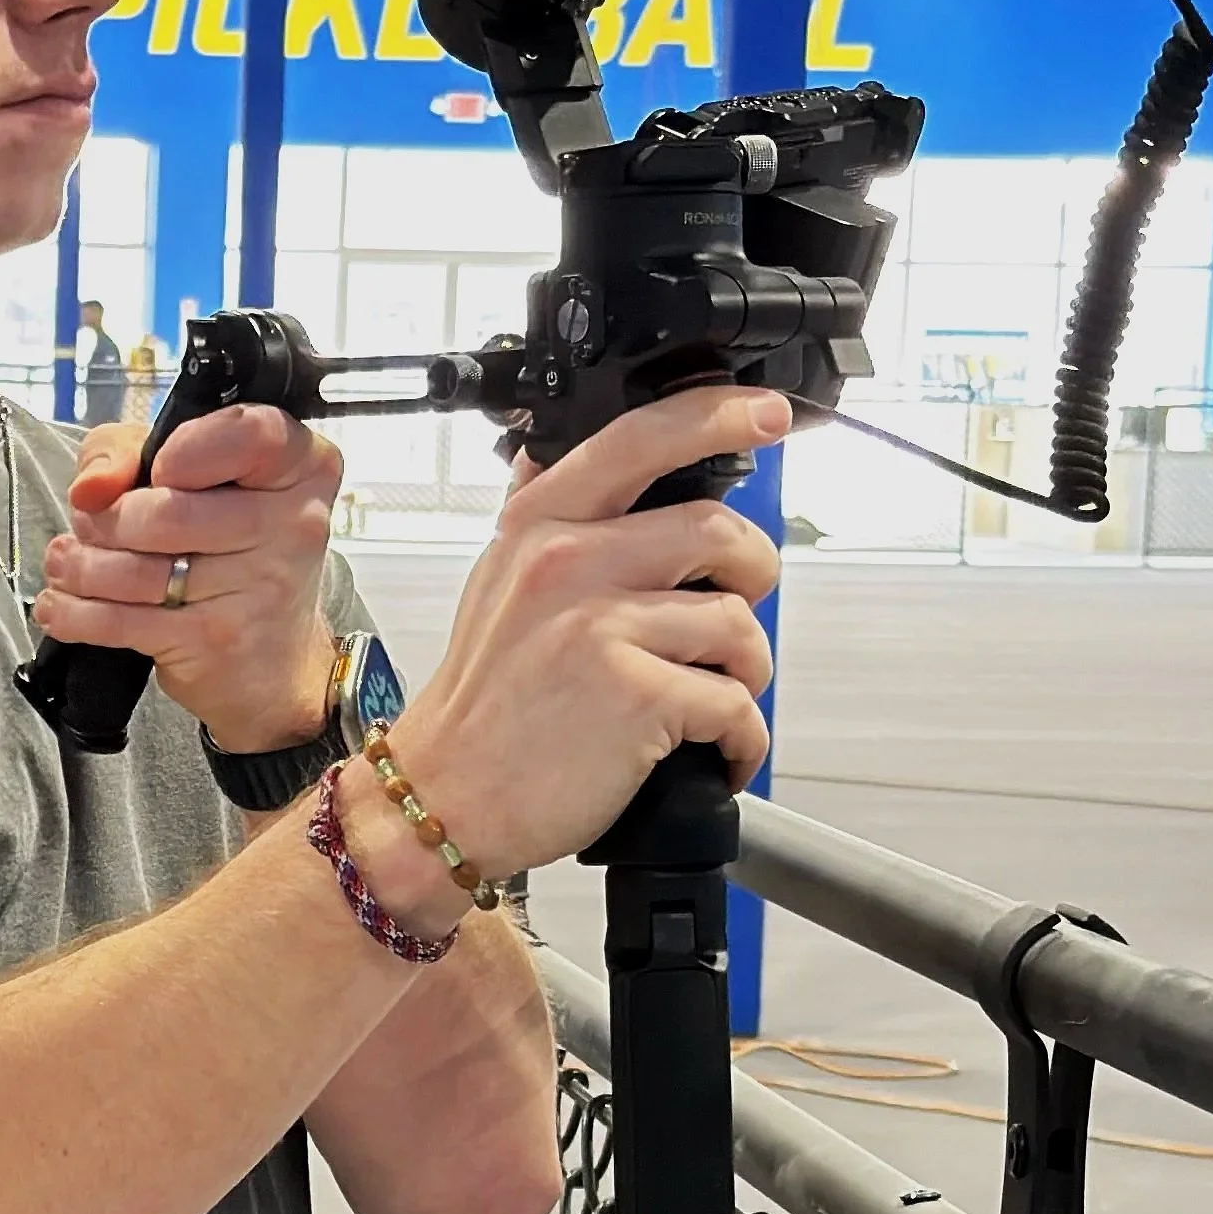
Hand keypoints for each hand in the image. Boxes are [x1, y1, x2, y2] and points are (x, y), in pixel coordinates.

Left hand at [31, 408, 342, 751]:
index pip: (251, 433)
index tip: (160, 469)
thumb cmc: (226, 548)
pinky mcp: (217, 641)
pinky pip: (118, 621)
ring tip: (72, 564)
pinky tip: (62, 603)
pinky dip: (73, 611)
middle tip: (92, 527)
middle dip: (105, 520)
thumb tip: (90, 489)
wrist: (272, 664)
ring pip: (133, 569)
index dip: (187, 448)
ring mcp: (259, 588)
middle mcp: (294, 524)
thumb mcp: (189, 472)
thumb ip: (127, 449)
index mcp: (302, 465)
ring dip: (81, 566)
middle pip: (167, 510)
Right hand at [384, 384, 788, 895]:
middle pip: (717, 530)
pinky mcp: (635, 695)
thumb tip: (542, 455)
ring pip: (737, 623)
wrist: (444, 797)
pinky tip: (716, 751)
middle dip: (755, 573)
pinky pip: (733, 704)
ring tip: (714, 695)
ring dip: (746, 670)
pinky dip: (741, 739)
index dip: (718, 415)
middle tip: (739, 604)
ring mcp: (600, 627)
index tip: (768, 415)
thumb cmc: (480, 702)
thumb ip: (531, 517)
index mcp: (538, 526)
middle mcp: (567, 563)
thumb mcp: (491, 584)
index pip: (639, 440)